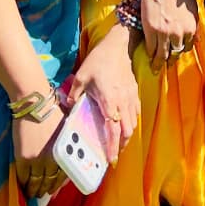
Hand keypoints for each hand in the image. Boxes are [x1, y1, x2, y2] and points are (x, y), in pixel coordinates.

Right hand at [12, 103, 66, 198]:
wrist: (34, 102)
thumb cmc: (53, 109)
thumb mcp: (67, 127)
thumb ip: (68, 142)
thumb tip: (70, 153)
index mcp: (65, 151)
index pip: (63, 175)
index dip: (58, 184)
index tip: (54, 188)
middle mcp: (53, 158)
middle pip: (49, 181)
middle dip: (46, 189)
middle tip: (42, 193)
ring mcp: (37, 159)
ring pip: (36, 182)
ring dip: (34, 190)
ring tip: (32, 193)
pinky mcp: (23, 158)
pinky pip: (22, 177)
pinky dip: (22, 184)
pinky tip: (22, 186)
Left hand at [64, 25, 138, 161]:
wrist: (117, 45)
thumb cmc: (98, 61)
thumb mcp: (81, 76)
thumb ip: (74, 94)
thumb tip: (68, 107)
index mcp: (109, 101)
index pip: (113, 129)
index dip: (112, 146)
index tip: (110, 160)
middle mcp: (123, 102)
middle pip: (127, 130)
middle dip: (121, 145)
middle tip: (113, 154)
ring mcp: (131, 96)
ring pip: (133, 122)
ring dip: (127, 135)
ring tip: (119, 143)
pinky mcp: (134, 91)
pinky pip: (136, 112)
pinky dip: (132, 122)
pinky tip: (125, 124)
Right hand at [140, 0, 197, 73]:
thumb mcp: (192, 9)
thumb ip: (193, 25)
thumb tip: (195, 39)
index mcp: (191, 27)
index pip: (186, 47)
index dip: (179, 51)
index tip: (174, 54)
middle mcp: (180, 33)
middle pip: (174, 53)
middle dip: (169, 59)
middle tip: (164, 64)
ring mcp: (165, 33)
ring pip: (162, 55)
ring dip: (158, 63)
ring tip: (154, 68)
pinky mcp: (152, 30)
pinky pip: (151, 49)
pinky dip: (149, 54)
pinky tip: (148, 56)